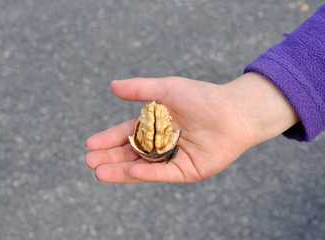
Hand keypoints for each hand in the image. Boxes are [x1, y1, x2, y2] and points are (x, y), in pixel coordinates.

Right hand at [84, 73, 298, 182]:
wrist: (234, 111)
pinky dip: (146, 174)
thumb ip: (140, 89)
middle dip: (109, 157)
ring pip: (141, 167)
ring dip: (120, 170)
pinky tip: (130, 172)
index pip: (125, 134)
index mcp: (154, 125)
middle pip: (129, 153)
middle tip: (89, 162)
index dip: (107, 139)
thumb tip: (111, 85)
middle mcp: (160, 144)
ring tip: (99, 172)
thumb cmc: (202, 97)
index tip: (89, 144)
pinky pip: (163, 173)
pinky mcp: (186, 171)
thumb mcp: (167, 89)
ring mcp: (172, 159)